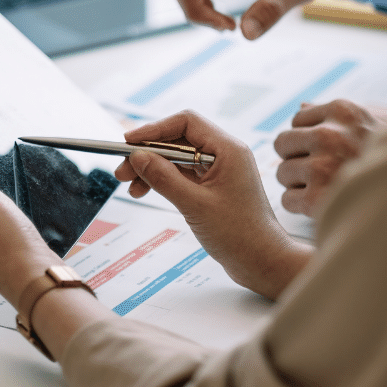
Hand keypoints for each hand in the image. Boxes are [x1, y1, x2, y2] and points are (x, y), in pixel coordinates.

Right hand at [115, 111, 310, 299]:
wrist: (263, 263)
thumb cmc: (240, 236)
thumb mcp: (195, 206)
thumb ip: (164, 178)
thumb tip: (138, 157)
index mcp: (228, 150)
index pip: (185, 123)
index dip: (153, 130)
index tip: (129, 142)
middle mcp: (224, 154)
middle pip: (177, 139)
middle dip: (147, 153)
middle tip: (123, 170)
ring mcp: (218, 170)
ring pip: (176, 157)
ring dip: (151, 168)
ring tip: (129, 185)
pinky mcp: (213, 186)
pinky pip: (181, 173)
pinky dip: (161, 179)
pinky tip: (145, 191)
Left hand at [274, 100, 386, 214]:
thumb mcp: (372, 122)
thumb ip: (336, 116)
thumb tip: (302, 107)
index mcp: (343, 112)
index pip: (298, 120)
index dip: (308, 136)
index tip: (322, 149)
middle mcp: (329, 136)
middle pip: (282, 144)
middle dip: (296, 157)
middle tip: (318, 168)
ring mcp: (322, 167)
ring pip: (283, 173)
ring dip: (298, 182)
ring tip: (325, 186)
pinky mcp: (318, 199)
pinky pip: (287, 200)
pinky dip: (300, 205)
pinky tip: (321, 203)